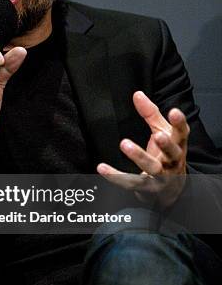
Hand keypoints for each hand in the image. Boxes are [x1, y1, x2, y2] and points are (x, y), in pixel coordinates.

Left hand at [97, 91, 189, 207]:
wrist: (170, 190)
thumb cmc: (165, 155)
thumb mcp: (162, 132)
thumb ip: (150, 114)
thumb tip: (137, 94)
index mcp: (177, 144)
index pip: (182, 132)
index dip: (179, 123)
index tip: (174, 112)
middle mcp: (173, 161)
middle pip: (172, 153)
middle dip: (166, 144)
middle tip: (159, 135)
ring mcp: (161, 177)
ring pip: (152, 168)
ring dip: (140, 157)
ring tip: (125, 144)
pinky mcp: (147, 188)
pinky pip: (131, 182)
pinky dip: (115, 176)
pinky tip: (102, 168)